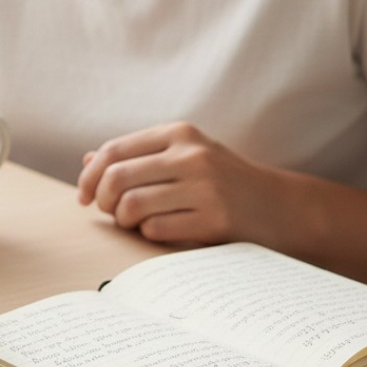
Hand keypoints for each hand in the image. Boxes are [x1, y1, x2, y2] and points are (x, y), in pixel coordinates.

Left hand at [76, 122, 282, 247]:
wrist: (282, 208)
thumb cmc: (222, 181)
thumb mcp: (184, 156)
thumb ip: (138, 156)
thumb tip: (87, 160)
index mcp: (179, 133)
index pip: (114, 150)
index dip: (89, 176)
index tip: (83, 196)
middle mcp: (191, 155)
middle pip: (117, 177)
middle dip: (102, 200)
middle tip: (109, 212)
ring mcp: (205, 187)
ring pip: (132, 205)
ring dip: (123, 220)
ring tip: (134, 222)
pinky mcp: (216, 219)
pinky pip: (156, 229)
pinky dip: (147, 234)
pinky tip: (159, 231)